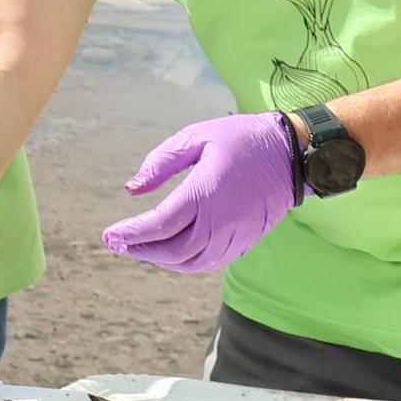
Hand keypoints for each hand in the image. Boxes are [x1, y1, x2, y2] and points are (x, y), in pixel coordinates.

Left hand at [102, 112, 302, 276]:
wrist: (293, 154)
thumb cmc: (240, 139)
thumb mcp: (196, 137)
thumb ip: (160, 162)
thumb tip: (131, 188)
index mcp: (204, 193)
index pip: (159, 224)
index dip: (130, 234)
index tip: (108, 235)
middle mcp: (220, 221)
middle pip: (172, 251)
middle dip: (140, 250)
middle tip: (117, 244)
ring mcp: (236, 234)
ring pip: (192, 263)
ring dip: (162, 260)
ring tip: (140, 248)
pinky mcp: (246, 240)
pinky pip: (211, 263)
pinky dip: (186, 263)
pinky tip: (171, 253)